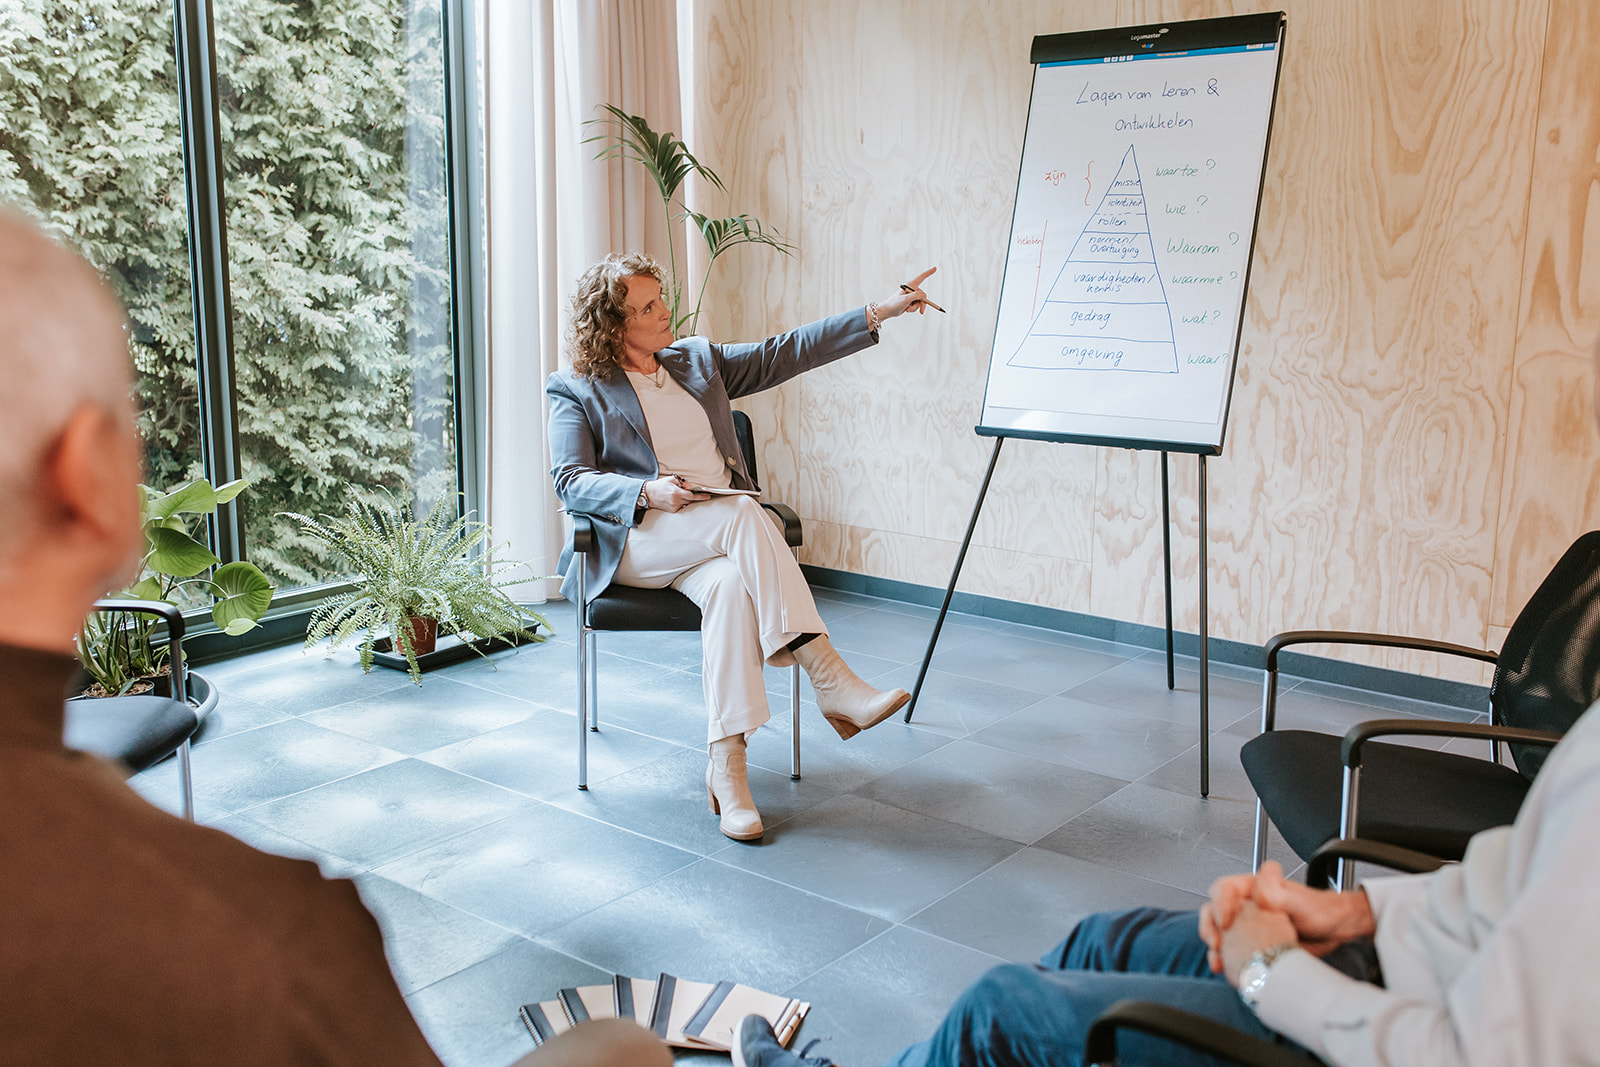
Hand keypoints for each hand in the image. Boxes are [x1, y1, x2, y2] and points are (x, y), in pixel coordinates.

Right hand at [643, 476, 708, 512]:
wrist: (648, 494)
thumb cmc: (660, 486)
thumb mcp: (671, 480)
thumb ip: (682, 483)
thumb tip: (691, 486)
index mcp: (676, 492)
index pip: (692, 496)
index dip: (701, 496)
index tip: (708, 496)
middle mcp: (676, 501)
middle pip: (691, 500)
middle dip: (695, 497)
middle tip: (698, 493)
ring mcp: (674, 507)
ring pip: (686, 503)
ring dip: (686, 499)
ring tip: (678, 494)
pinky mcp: (672, 510)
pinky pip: (681, 506)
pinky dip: (681, 502)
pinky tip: (674, 499)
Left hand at [878, 266, 937, 318]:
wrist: (888, 311)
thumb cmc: (894, 303)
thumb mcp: (906, 299)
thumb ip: (916, 296)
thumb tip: (924, 296)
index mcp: (910, 285)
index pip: (921, 277)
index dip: (928, 273)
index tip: (935, 268)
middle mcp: (912, 289)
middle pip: (923, 295)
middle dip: (922, 304)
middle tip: (921, 311)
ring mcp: (911, 295)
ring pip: (920, 302)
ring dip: (915, 307)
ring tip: (908, 309)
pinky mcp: (911, 301)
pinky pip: (917, 305)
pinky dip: (913, 309)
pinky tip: (907, 310)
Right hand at [1199, 861, 1376, 972]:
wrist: (1334, 932)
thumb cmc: (1319, 910)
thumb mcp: (1299, 901)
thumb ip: (1277, 891)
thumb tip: (1259, 882)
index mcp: (1252, 888)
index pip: (1224, 888)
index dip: (1220, 903)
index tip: (1227, 921)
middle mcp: (1245, 905)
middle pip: (1213, 910)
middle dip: (1210, 928)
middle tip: (1216, 943)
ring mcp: (1247, 926)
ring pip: (1218, 933)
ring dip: (1214, 947)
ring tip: (1218, 962)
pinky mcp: (1251, 945)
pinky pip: (1230, 951)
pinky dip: (1224, 961)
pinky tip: (1226, 971)